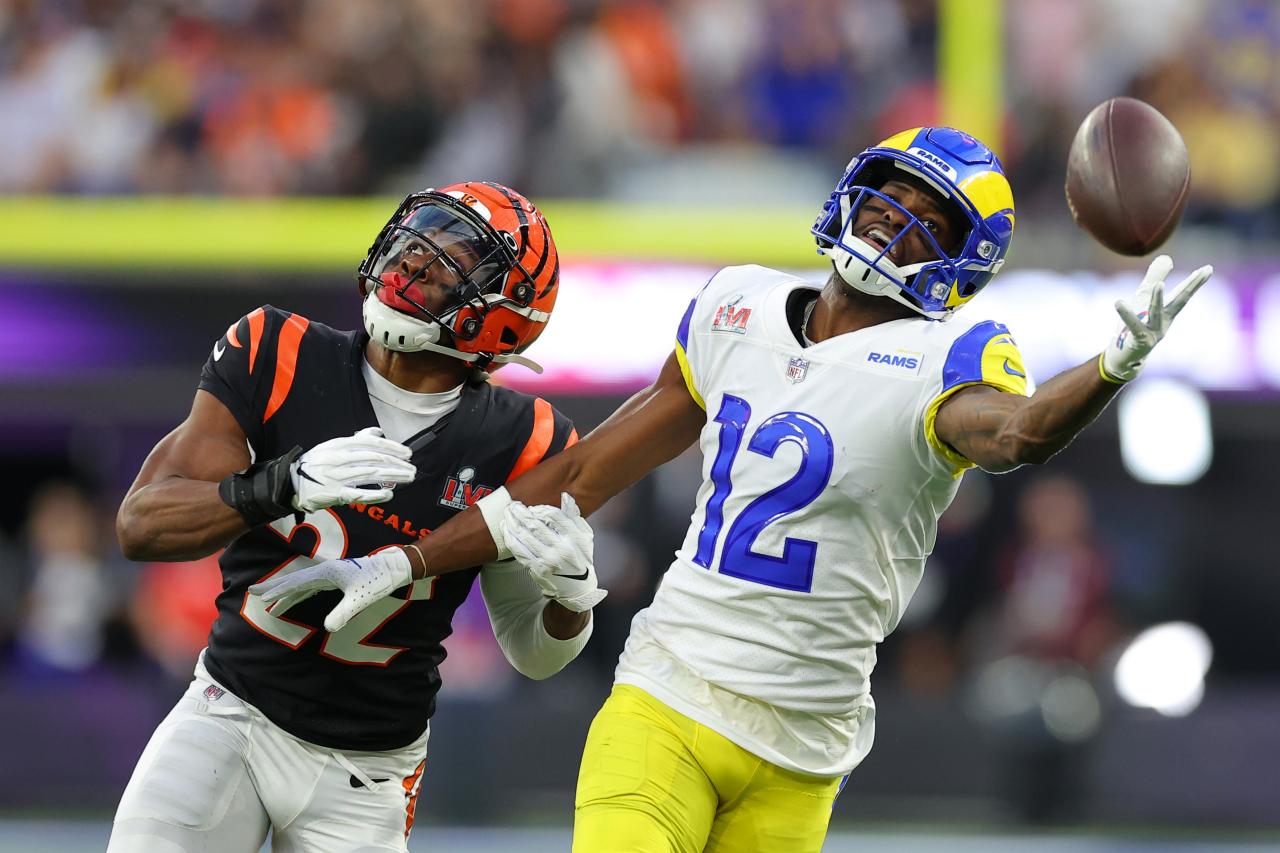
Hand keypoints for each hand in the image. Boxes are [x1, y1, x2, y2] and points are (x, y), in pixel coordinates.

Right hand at [249, 548, 412, 631]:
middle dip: (273, 588)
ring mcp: (329, 574)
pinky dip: (298, 593)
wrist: (392, 569)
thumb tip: (327, 628)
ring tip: (269, 603)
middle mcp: (324, 571)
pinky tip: (293, 600)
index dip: (277, 591)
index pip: (296, 583)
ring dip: (284, 592)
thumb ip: (343, 612)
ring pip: (301, 584)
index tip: (259, 596)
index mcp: (327, 573)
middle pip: (293, 580)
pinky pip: (310, 587)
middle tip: (252, 591)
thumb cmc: (377, 581)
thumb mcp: (360, 599)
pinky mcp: (335, 579)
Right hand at [292, 426, 415, 512]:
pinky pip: (358, 494)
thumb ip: (356, 439)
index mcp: (339, 445)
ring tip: (408, 478)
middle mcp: (339, 459)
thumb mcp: (332, 446)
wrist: (290, 482)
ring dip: (392, 476)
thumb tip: (378, 432)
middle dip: (397, 463)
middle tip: (412, 468)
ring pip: (370, 474)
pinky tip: (389, 494)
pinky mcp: (334, 494)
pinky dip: (375, 494)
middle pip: (374, 459)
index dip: (392, 448)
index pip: (371, 443)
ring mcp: (336, 477)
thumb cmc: (316, 464)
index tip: (407, 453)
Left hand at [502, 493, 606, 612]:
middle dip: (521, 512)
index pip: (554, 516)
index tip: (533, 506)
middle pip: (536, 525)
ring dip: (512, 523)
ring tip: (507, 514)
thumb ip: (574, 516)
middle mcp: (561, 548)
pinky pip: (519, 550)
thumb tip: (565, 496)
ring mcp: (548, 560)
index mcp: (574, 537)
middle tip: (513, 505)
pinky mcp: (537, 569)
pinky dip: (510, 538)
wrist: (577, 588)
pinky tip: (506, 530)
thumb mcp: (585, 536)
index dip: (540, 508)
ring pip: (525, 536)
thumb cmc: (581, 557)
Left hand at [1101, 255, 1212, 382]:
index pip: (1183, 294)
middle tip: (1204, 271)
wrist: (1124, 357)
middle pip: (1179, 301)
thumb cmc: (1135, 326)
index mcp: (1167, 312)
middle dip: (1191, 286)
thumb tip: (1167, 257)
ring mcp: (1153, 333)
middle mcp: (1164, 322)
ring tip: (1158, 284)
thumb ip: (1154, 278)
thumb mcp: (1143, 299)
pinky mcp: (1138, 340)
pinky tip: (1118, 302)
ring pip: (1156, 313)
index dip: (1195, 281)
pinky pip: (1133, 326)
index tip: (1208, 268)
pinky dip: (1126, 315)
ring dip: (1157, 299)